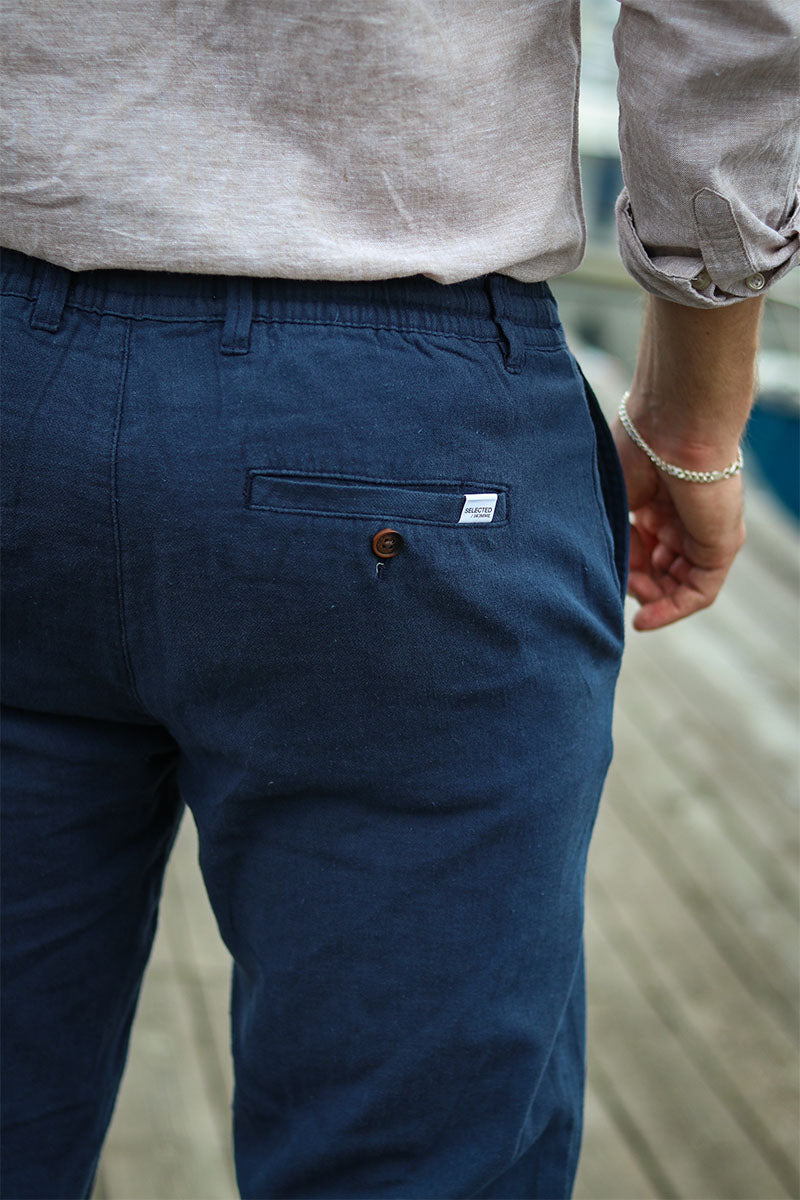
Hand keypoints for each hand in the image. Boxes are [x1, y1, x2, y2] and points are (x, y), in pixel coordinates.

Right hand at [612, 416, 745, 630]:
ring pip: (677, 584)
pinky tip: (646, 619)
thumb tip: (608, 570)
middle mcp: (680, 519)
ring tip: (632, 599)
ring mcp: (702, 533)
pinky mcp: (720, 545)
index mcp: (655, 504)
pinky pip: (699, 591)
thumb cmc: (636, 447)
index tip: (597, 576)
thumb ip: (614, 536)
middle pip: (659, 571)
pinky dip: (673, 609)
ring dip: (652, 599)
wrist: (672, 424)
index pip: (641, 552)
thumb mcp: (614, 500)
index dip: (620, 569)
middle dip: (636, 585)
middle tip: (615, 585)